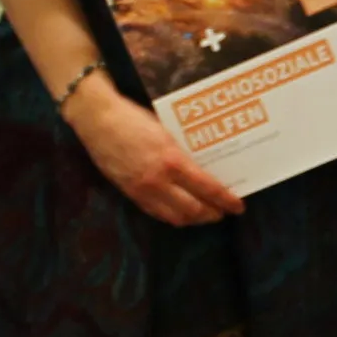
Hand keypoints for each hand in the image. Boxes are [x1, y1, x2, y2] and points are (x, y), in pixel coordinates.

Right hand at [64, 82, 243, 224]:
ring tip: (204, 215)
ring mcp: (143, 190)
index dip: (225, 200)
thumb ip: (183, 152)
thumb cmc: (134, 117)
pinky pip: (156, 213)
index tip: (238, 206)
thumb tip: (204, 165)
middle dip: (212, 214)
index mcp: (172, 161)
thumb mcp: (166, 131)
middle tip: (223, 212)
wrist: (98, 119)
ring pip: (175, 217)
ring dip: (193, 219)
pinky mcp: (130, 193)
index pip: (207, 188)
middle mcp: (159, 181)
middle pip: (193, 210)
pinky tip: (180, 212)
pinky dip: (172, 216)